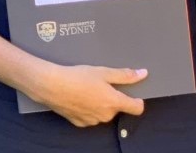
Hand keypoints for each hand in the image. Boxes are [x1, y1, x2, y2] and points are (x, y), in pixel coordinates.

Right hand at [30, 64, 147, 126]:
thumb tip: (143, 74)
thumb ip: (125, 75)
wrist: (51, 86)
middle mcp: (105, 115)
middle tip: (104, 85)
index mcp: (113, 102)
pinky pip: (91, 117)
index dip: (138, 101)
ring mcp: (92, 121)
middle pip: (118, 108)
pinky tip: (81, 98)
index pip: (136, 108)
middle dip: (114, 98)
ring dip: (102, 104)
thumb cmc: (79, 77)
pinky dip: (90, 109)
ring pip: (104, 113)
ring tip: (90, 90)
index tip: (135, 95)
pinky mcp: (79, 123)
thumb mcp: (105, 72)